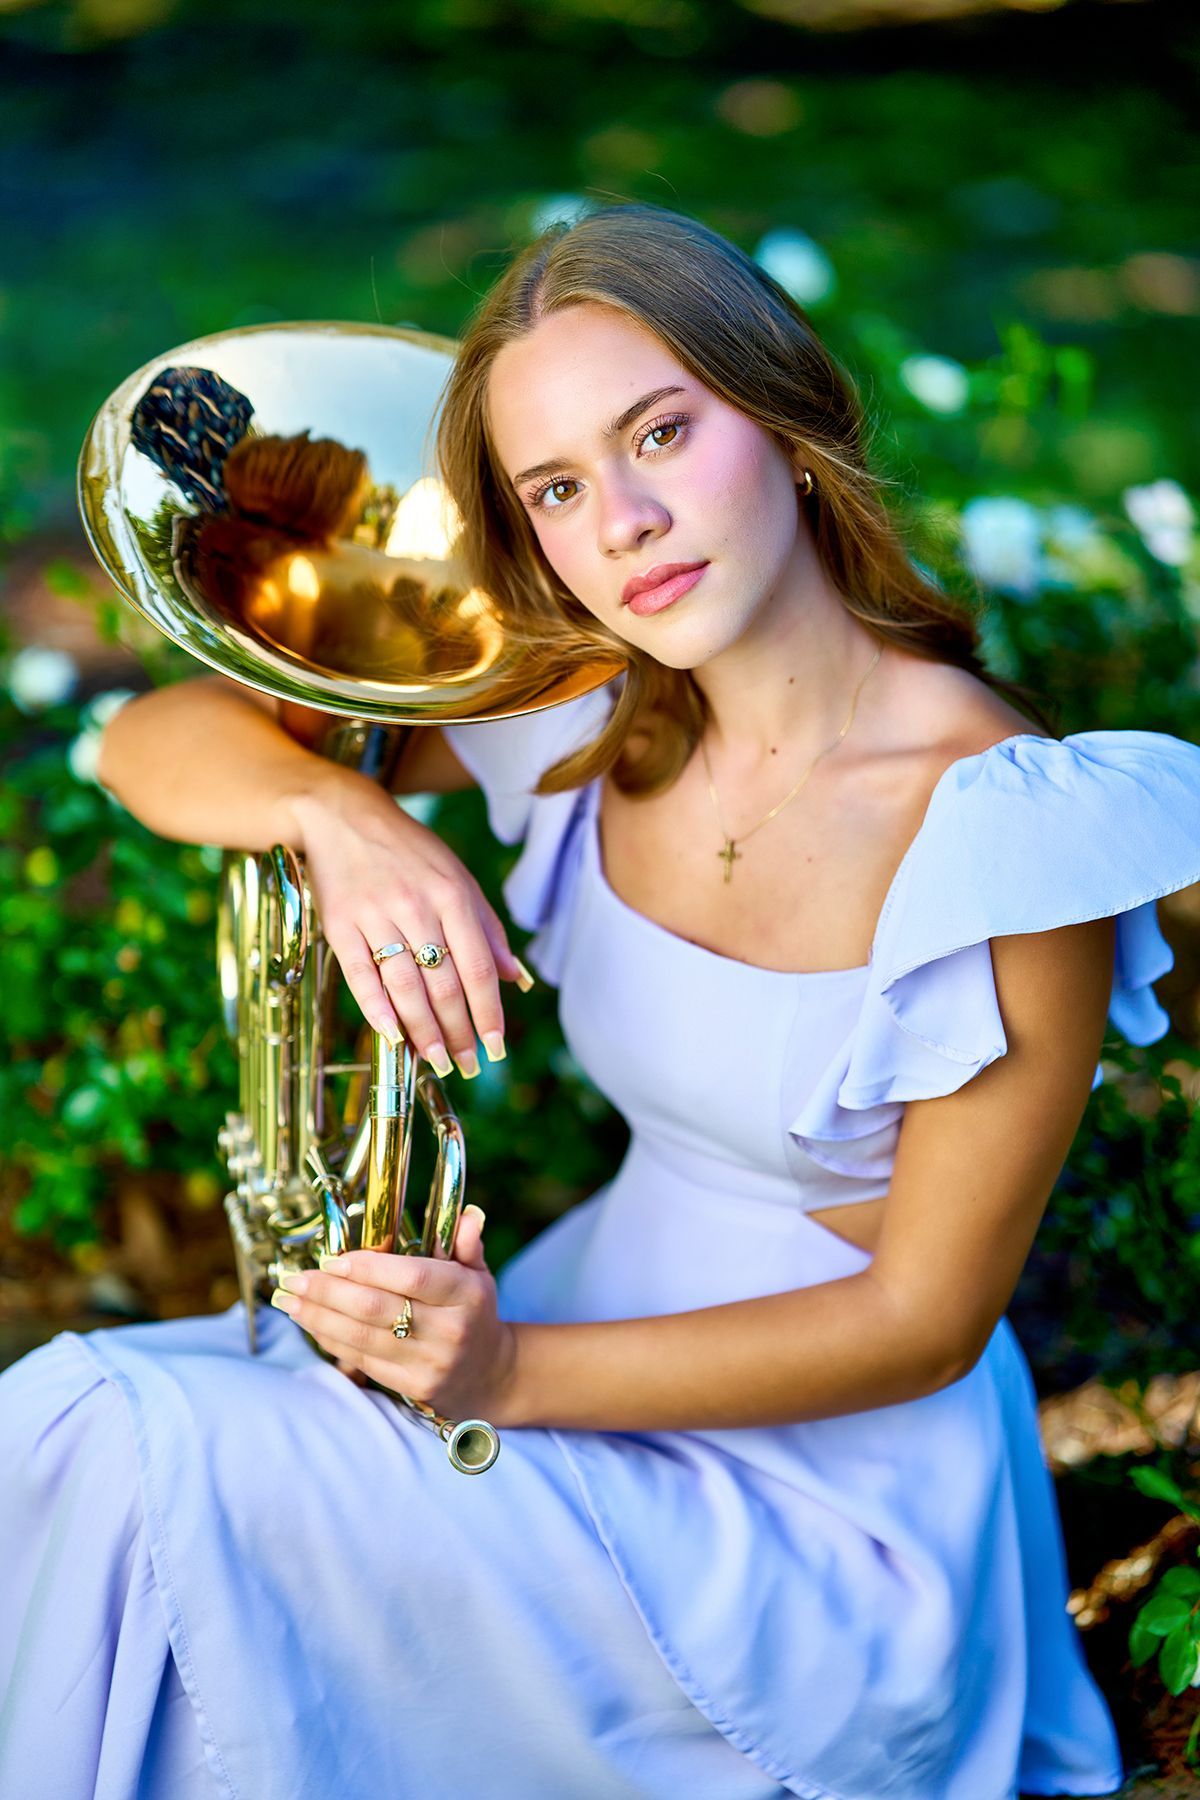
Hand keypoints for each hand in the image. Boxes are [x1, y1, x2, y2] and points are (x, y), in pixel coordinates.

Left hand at [269, 1205, 521, 1425]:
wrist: (489, 1375)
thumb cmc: (473, 1312)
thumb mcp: (478, 1274)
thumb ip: (466, 1243)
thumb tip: (470, 1214)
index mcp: (465, 1295)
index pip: (412, 1278)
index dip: (368, 1268)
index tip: (332, 1259)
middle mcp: (449, 1330)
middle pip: (376, 1309)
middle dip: (328, 1292)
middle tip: (295, 1279)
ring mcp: (429, 1363)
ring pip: (361, 1338)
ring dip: (318, 1317)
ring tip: (288, 1300)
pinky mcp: (412, 1387)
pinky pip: (361, 1360)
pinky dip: (330, 1339)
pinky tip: (309, 1322)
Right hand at [291, 765, 533, 1077]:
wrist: (344, 817)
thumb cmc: (409, 852)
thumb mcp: (457, 877)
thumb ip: (487, 929)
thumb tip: (518, 978)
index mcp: (452, 896)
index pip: (478, 968)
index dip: (489, 1012)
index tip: (495, 1048)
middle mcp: (416, 907)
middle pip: (443, 984)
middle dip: (458, 1032)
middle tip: (465, 1065)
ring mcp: (376, 916)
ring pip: (404, 986)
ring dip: (423, 1030)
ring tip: (437, 1061)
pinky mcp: (340, 924)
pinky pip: (359, 974)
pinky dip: (376, 1009)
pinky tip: (393, 1037)